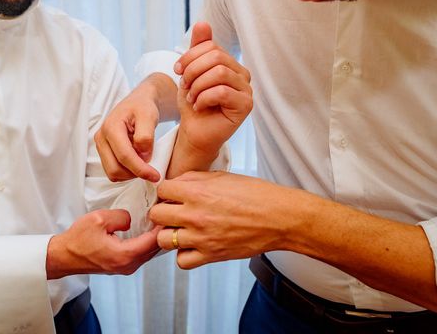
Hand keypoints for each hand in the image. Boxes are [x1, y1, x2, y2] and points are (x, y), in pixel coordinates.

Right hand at [46, 209, 161, 278]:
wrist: (64, 256)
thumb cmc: (77, 240)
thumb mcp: (99, 219)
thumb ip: (121, 217)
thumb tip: (132, 219)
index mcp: (124, 255)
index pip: (154, 241)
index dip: (164, 226)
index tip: (168, 212)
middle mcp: (128, 266)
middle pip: (155, 249)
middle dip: (163, 232)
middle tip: (168, 214)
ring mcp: (125, 268)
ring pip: (149, 252)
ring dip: (156, 237)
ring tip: (161, 221)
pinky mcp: (122, 266)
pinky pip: (141, 254)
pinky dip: (148, 242)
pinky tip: (149, 230)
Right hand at [95, 73, 177, 181]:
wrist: (137, 103)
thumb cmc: (143, 107)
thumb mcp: (149, 116)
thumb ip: (146, 136)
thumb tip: (143, 156)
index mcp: (111, 127)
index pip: (124, 156)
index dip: (140, 169)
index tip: (155, 176)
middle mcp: (101, 137)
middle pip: (115, 169)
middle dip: (135, 173)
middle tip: (151, 170)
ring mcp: (101, 146)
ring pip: (113, 173)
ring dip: (130, 173)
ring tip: (144, 161)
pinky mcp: (104, 152)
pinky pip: (113, 170)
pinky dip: (126, 171)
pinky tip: (137, 161)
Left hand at [149, 171, 305, 268]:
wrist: (279, 218)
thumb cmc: (255, 195)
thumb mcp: (222, 176)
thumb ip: (194, 179)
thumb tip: (176, 183)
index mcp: (197, 191)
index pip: (162, 190)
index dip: (166, 191)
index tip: (172, 195)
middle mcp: (195, 214)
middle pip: (156, 214)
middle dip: (162, 212)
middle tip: (172, 212)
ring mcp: (201, 237)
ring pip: (164, 239)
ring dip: (170, 234)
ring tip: (181, 230)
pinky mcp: (211, 255)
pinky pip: (182, 261)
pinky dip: (184, 255)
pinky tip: (193, 245)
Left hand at [168, 23, 251, 174]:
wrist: (193, 132)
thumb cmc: (193, 103)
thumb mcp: (190, 72)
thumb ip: (197, 49)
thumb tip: (203, 23)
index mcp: (230, 64)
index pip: (212, 45)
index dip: (190, 56)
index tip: (177, 70)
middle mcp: (243, 74)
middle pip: (217, 57)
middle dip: (193, 71)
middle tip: (184, 86)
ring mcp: (247, 90)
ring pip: (219, 73)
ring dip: (197, 86)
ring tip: (191, 97)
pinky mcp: (246, 106)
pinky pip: (222, 91)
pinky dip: (204, 98)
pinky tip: (199, 106)